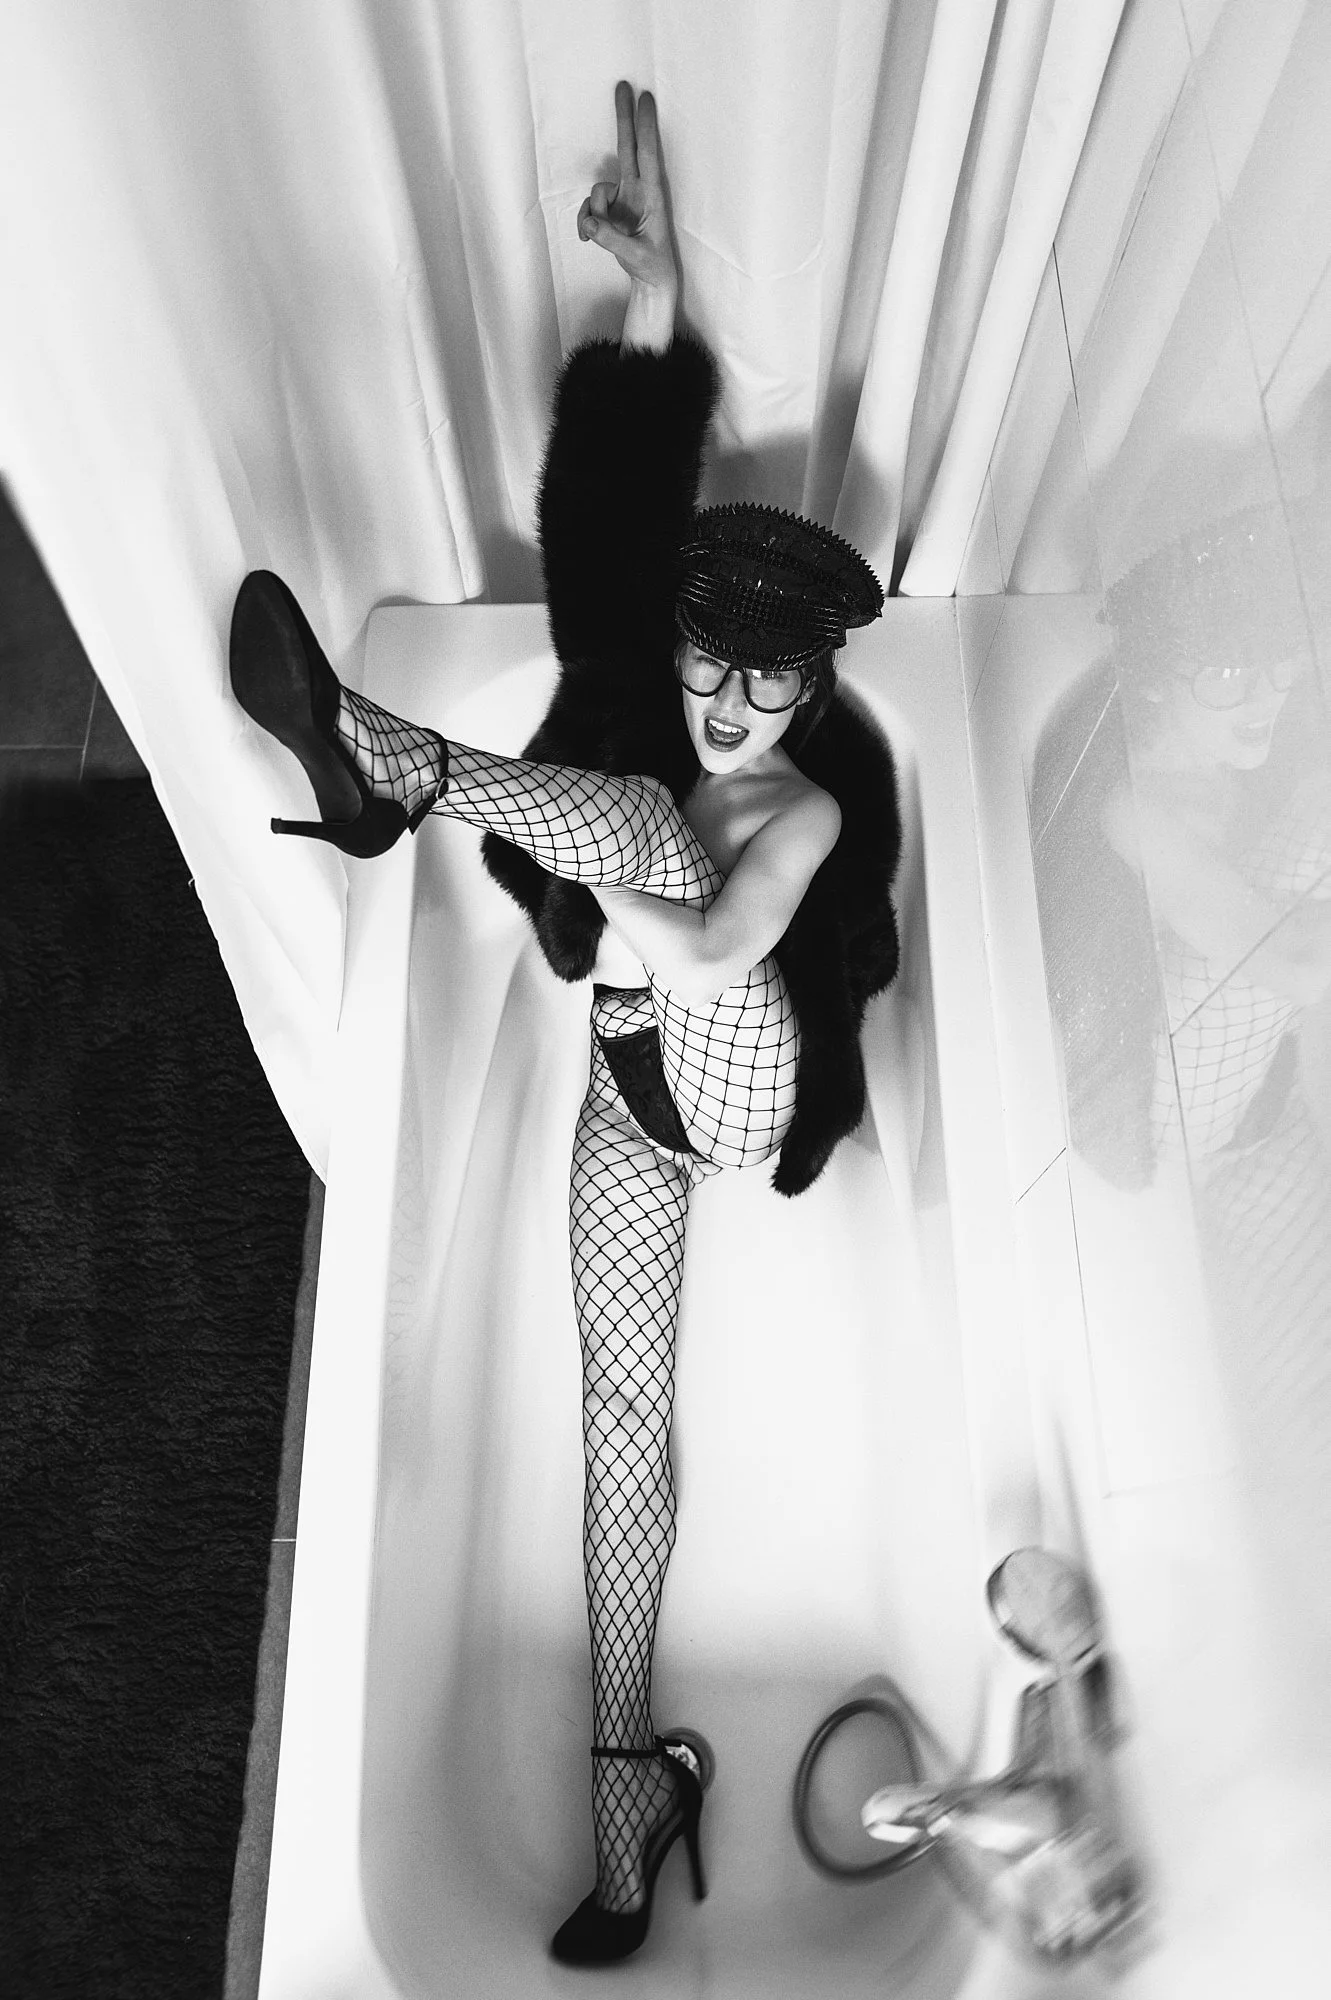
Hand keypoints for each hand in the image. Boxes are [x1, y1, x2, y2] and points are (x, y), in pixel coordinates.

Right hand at [577, 81, 676, 294]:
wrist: (650, 280)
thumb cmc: (652, 266)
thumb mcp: (636, 257)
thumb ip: (612, 240)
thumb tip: (590, 223)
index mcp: (653, 196)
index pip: (647, 154)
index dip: (644, 126)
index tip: (644, 99)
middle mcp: (637, 191)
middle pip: (627, 146)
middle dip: (624, 116)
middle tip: (623, 84)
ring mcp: (621, 199)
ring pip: (597, 191)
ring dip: (594, 213)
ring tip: (603, 236)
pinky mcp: (608, 210)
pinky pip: (588, 208)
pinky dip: (585, 223)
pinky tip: (589, 238)